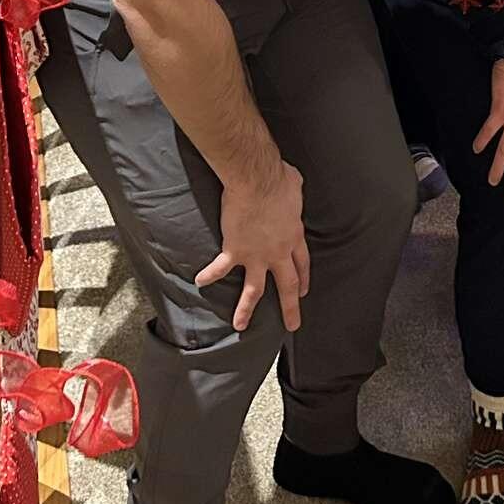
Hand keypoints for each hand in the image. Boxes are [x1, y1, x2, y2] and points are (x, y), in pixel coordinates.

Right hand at [195, 161, 309, 331]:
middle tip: (292, 324)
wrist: (256, 180)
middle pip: (288, 285)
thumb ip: (294, 191)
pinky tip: (200, 282)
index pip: (302, 263)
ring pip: (254, 290)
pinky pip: (220, 268)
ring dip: (247, 309)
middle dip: (290, 307)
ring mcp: (257, 254)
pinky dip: (209, 275)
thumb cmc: (277, 177)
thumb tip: (291, 183)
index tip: (304, 292)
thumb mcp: (294, 184)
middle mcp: (278, 251)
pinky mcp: (235, 250)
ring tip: (241, 326)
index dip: (304, 278)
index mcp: (294, 236)